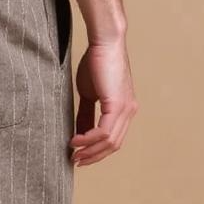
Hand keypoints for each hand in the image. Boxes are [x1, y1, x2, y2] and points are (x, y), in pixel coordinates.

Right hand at [71, 41, 137, 165]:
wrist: (104, 42)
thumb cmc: (96, 62)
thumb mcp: (89, 94)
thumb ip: (86, 115)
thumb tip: (80, 134)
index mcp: (125, 110)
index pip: (113, 139)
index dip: (97, 151)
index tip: (80, 156)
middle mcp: (129, 111)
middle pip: (113, 146)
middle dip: (93, 156)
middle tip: (76, 160)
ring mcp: (126, 109)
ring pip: (110, 142)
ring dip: (90, 150)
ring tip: (73, 152)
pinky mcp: (117, 105)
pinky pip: (104, 132)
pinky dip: (89, 139)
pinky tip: (76, 139)